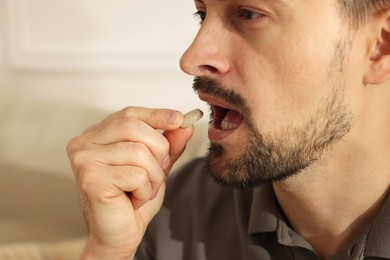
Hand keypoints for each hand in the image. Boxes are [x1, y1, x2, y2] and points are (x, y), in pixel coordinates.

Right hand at [67, 107, 192, 258]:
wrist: (119, 234)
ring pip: (140, 152)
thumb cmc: (132, 199)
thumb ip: (169, 144)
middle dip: (159, 150)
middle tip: (157, 172)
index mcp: (97, 135)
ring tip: (142, 189)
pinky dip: (145, 190)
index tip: (179, 119)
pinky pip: (137, 174)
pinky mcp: (91, 178)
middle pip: (135, 127)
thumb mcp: (156, 165)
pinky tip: (133, 199)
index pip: (129, 114)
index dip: (156, 115)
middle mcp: (84, 143)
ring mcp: (84, 159)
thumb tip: (184, 124)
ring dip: (153, 176)